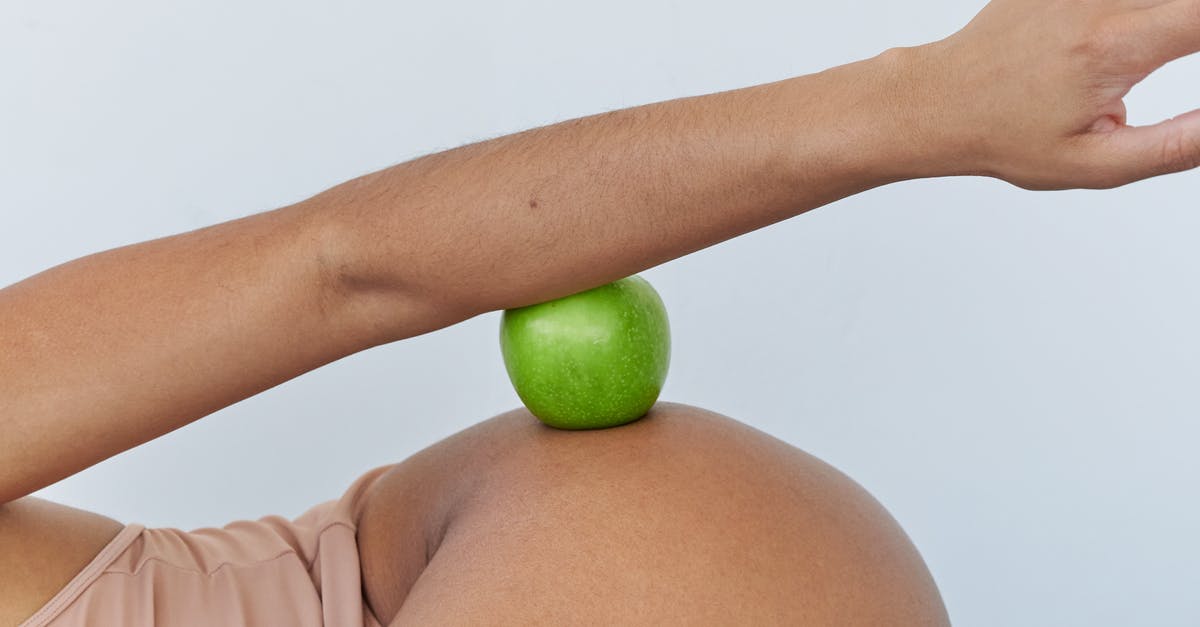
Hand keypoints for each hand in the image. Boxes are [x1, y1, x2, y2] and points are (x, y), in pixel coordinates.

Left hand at [915, 0, 1199, 189]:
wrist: (938, 102)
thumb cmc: (1004, 137)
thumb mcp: (1094, 163)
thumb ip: (1175, 145)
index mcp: (1114, 46)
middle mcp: (1098, 1)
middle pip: (1184, 2)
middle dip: (1193, 28)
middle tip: (1139, 78)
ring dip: (1163, 21)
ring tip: (1105, 75)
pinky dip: (1129, 13)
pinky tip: (1096, 51)